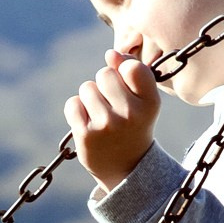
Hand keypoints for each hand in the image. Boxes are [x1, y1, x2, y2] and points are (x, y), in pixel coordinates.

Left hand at [65, 46, 163, 187]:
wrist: (126, 168)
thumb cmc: (134, 125)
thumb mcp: (142, 100)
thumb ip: (131, 71)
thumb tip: (110, 54)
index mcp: (150, 103)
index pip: (132, 67)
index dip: (124, 72)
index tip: (127, 88)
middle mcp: (131, 114)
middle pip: (104, 74)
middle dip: (105, 85)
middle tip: (113, 106)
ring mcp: (107, 125)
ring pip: (87, 88)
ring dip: (90, 98)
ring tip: (102, 117)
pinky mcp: (86, 135)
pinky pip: (72, 104)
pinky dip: (77, 111)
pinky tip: (88, 124)